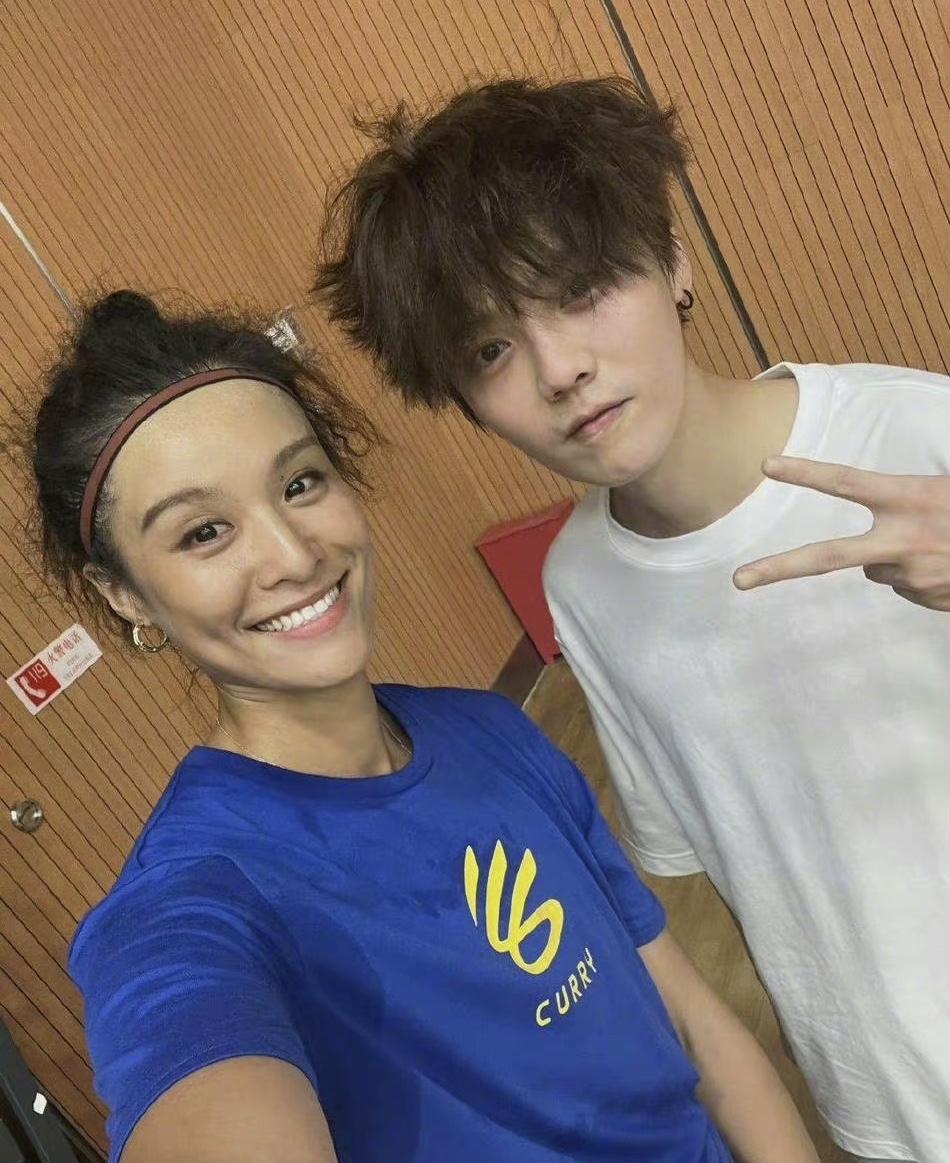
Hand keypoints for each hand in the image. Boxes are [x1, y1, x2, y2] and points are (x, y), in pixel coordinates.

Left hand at [733, 456, 949, 609]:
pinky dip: (918, 575)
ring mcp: (911, 574)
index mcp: (910, 498)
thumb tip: (882, 517)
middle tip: (737, 581)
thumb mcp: (946, 489)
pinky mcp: (923, 598)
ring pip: (876, 568)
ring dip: (895, 557)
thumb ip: (909, 499)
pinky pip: (903, 584)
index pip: (847, 482)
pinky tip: (948, 564)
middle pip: (827, 557)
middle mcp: (902, 540)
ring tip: (939, 544)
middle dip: (778, 569)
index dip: (807, 472)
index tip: (768, 466)